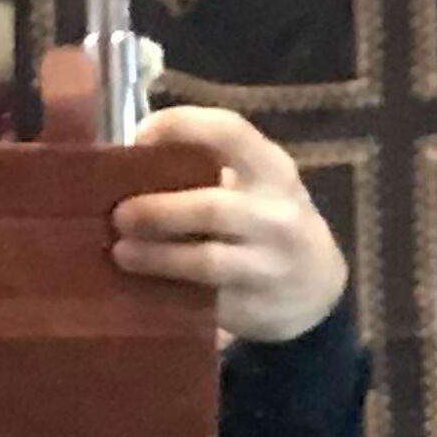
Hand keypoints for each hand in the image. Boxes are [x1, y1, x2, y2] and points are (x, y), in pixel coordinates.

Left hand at [108, 106, 349, 347]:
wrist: (317, 286)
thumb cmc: (268, 221)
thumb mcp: (258, 183)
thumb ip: (209, 169)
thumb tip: (130, 164)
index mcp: (273, 169)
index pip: (230, 133)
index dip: (182, 128)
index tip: (141, 135)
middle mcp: (276, 215)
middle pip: (213, 208)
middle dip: (160, 210)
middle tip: (119, 215)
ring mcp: (267, 266)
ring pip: (207, 261)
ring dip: (158, 257)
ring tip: (121, 253)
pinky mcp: (250, 308)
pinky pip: (202, 303)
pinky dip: (165, 293)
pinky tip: (137, 289)